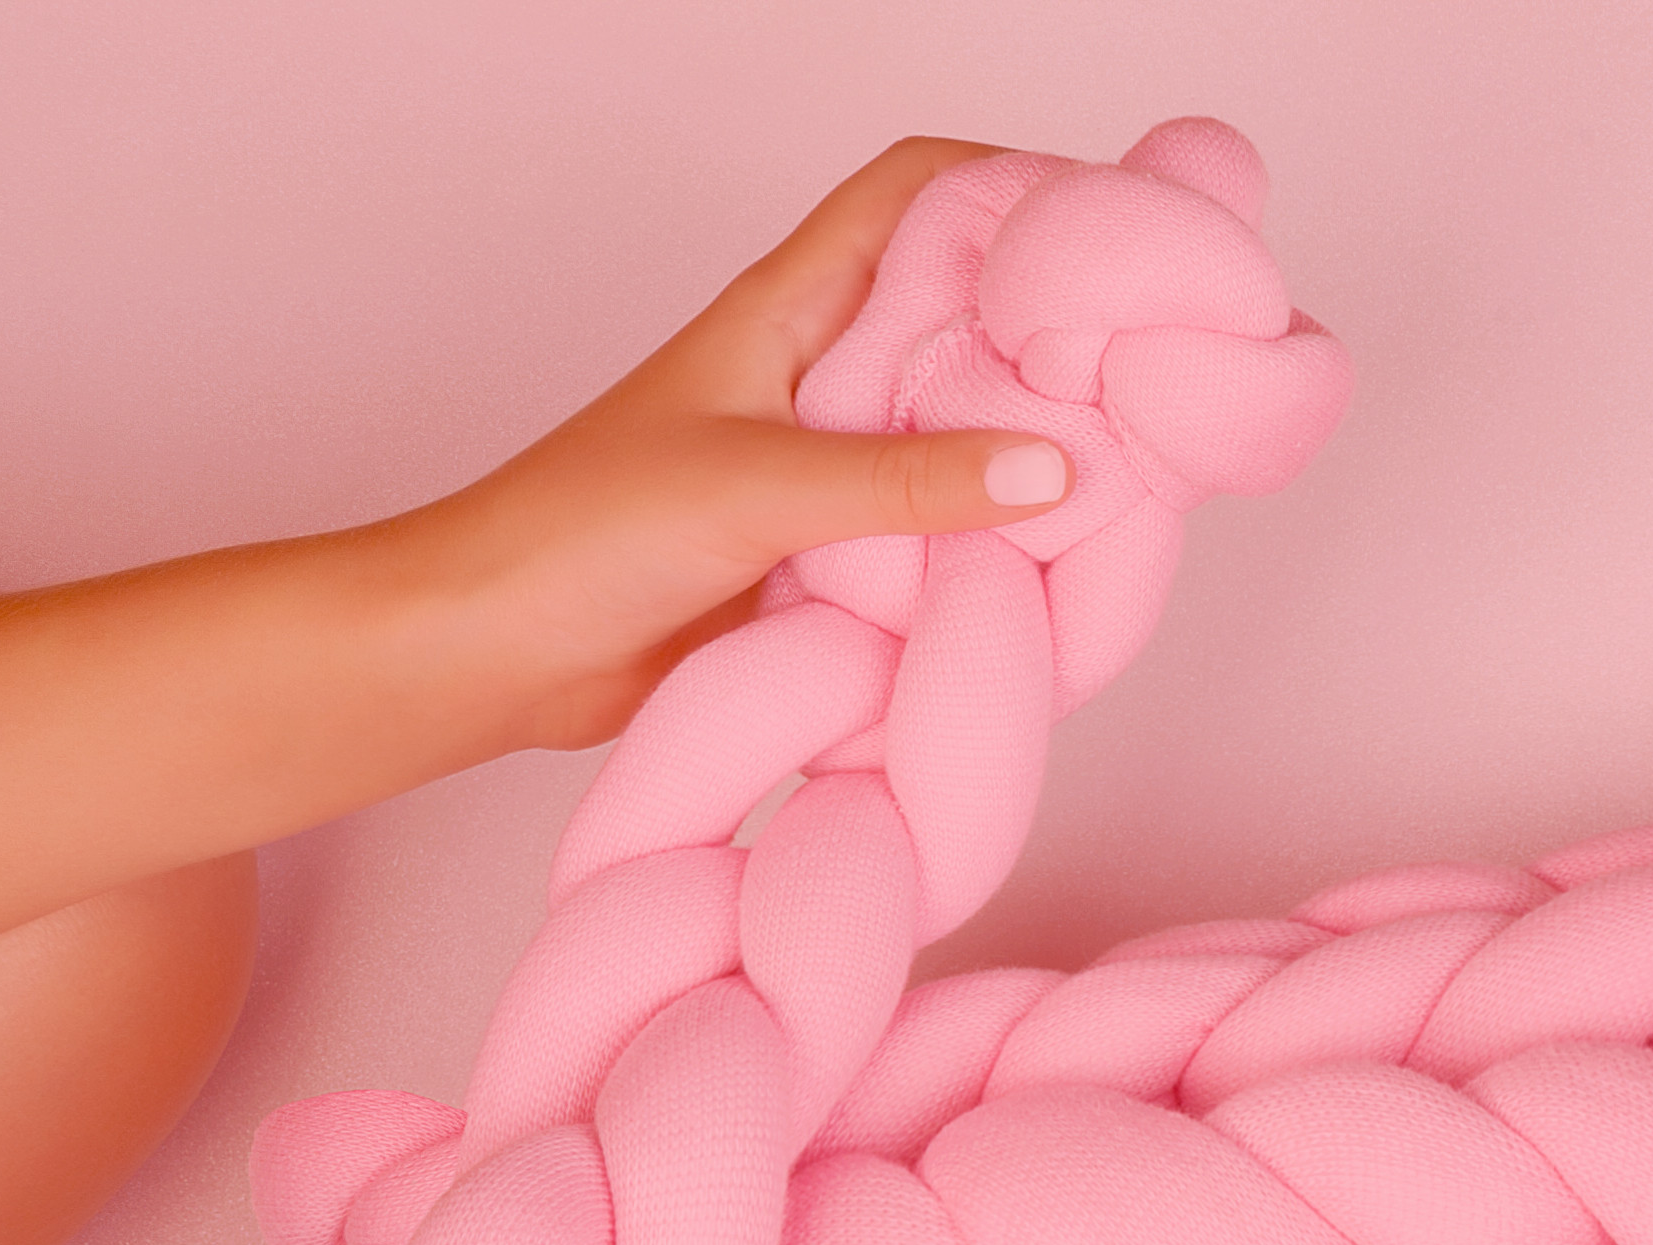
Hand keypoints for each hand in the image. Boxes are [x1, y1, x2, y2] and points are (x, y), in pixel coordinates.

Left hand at [368, 135, 1081, 757]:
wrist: (498, 651)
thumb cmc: (579, 533)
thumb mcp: (754, 489)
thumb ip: (905, 484)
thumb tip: (1053, 468)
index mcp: (790, 310)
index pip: (916, 194)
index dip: (1013, 185)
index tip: (1110, 229)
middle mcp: (822, 374)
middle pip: (965, 313)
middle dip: (1058, 329)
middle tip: (1153, 365)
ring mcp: (832, 465)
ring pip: (964, 429)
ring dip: (1036, 449)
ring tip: (1131, 472)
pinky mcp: (835, 554)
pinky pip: (942, 531)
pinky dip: (999, 544)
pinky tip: (1056, 570)